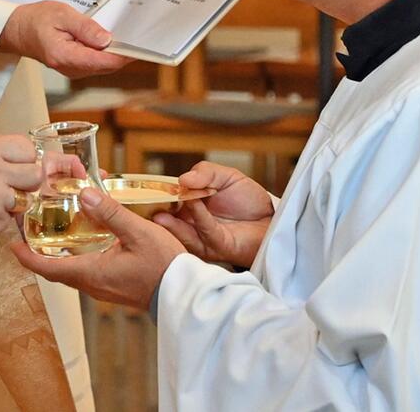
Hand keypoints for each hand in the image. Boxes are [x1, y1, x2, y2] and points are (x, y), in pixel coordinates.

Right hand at [0, 1, 129, 77]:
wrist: (18, 30)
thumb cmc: (36, 20)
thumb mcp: (62, 15)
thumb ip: (85, 28)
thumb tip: (106, 40)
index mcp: (66, 56)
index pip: (103, 62)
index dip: (124, 55)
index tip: (139, 47)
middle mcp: (70, 68)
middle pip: (107, 66)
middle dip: (123, 53)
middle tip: (138, 37)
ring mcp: (73, 70)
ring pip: (103, 66)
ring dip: (115, 53)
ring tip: (126, 36)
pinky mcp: (75, 67)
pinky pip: (96, 63)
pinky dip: (105, 53)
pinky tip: (110, 41)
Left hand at [10, 187, 184, 309]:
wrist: (185, 294)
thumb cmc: (165, 267)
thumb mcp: (137, 233)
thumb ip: (110, 213)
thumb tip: (85, 195)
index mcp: (90, 273)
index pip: (46, 269)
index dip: (25, 256)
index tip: (12, 243)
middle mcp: (91, 284)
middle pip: (54, 268)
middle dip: (39, 250)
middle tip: (30, 229)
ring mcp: (102, 286)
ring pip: (70, 269)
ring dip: (58, 253)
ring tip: (53, 229)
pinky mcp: (113, 284)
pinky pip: (85, 270)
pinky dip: (76, 255)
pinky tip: (85, 237)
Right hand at [151, 161, 274, 268]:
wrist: (272, 219)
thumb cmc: (248, 200)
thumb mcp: (227, 176)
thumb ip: (205, 172)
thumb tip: (182, 179)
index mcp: (190, 203)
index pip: (168, 200)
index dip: (157, 194)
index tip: (147, 188)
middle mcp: (191, 222)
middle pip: (168, 219)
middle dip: (158, 211)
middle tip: (149, 201)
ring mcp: (202, 236)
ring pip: (181, 230)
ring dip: (172, 219)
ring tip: (169, 204)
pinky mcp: (217, 246)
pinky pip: (205, 232)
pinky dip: (199, 217)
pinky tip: (195, 203)